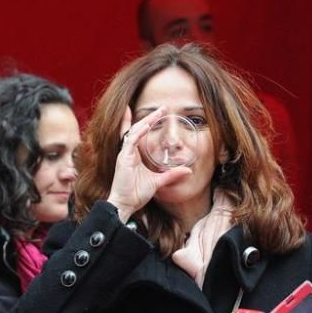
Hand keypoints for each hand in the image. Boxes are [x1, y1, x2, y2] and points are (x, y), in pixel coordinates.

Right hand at [106, 106, 191, 221]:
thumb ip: (171, 175)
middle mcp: (128, 152)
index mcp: (134, 155)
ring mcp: (125, 155)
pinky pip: (130, 141)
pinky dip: (138, 133)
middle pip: (138, 129)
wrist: (125, 204)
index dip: (145, 122)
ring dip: (146, 121)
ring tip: (158, 113)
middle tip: (162, 108)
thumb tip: (188, 171)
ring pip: (134, 132)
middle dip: (149, 117)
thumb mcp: (158, 182)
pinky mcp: (123, 159)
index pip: (138, 134)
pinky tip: (147, 126)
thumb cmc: (136, 193)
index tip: (157, 113)